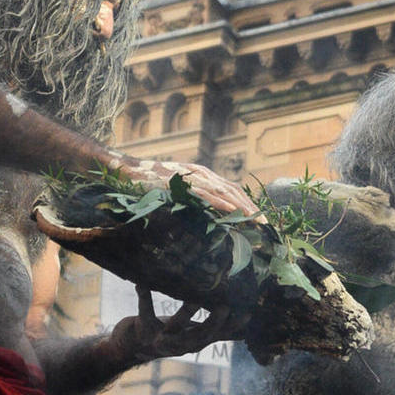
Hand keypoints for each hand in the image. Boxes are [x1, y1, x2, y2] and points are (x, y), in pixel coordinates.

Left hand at [112, 286, 237, 361]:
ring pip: (176, 325)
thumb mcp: (192, 335)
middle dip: (213, 322)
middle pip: (200, 335)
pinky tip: (141, 283)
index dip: (233, 327)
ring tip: (195, 297)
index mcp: (194, 341)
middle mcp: (179, 342)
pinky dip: (144, 296)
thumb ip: (215, 331)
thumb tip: (243, 329)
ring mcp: (160, 338)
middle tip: (226, 307)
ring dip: (186, 312)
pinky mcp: (142, 329)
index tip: (248, 314)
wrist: (130, 348)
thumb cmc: (166, 336)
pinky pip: (145, 311)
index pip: (218, 335)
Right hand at [117, 157, 258, 216]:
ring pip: (224, 192)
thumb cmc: (150, 181)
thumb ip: (192, 196)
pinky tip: (232, 211)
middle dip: (251, 208)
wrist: (128, 169)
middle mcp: (202, 173)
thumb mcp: (176, 189)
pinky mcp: (182, 183)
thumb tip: (204, 214)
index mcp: (203, 175)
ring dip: (242, 207)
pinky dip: (221, 202)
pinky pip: (206, 194)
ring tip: (256, 220)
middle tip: (266, 225)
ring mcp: (193, 177)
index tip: (260, 219)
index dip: (247, 203)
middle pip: (233, 190)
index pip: (231, 189)